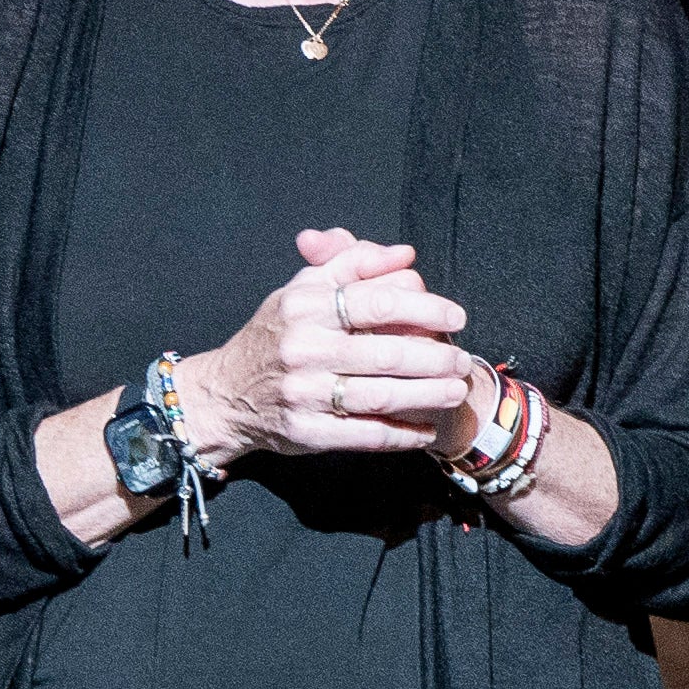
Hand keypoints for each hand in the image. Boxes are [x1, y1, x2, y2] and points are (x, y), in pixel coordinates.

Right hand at [182, 230, 484, 467]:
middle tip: (462, 360)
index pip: (377, 303)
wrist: (225, 393)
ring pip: (381, 395)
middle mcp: (303, 348)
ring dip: (428, 395)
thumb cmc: (278, 334)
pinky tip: (427, 430)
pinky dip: (402, 434)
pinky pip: (366, 434)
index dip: (425, 309)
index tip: (456, 316)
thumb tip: (405, 254)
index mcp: (305, 306)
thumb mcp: (304, 289)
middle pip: (386, 353)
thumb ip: (354, 263)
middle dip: (436, 358)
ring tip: (456, 390)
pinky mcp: (307, 432)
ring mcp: (304, 393)